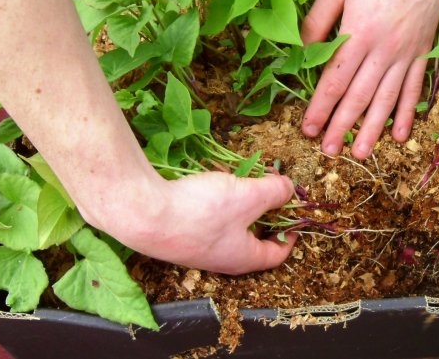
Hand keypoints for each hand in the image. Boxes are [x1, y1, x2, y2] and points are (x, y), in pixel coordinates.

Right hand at [84, 171, 296, 275]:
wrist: (142, 213)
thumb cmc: (201, 211)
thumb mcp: (249, 196)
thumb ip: (274, 192)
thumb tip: (289, 189)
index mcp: (243, 258)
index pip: (276, 255)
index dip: (291, 235)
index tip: (296, 216)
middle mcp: (220, 259)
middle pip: (252, 238)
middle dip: (264, 212)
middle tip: (269, 190)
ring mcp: (197, 248)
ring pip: (229, 225)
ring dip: (239, 202)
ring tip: (242, 180)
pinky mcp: (178, 232)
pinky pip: (207, 217)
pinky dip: (216, 200)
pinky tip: (211, 181)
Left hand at [301, 0, 438, 158]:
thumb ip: (318, 20)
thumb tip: (305, 51)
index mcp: (358, 32)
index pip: (334, 80)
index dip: (320, 107)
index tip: (308, 129)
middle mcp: (384, 49)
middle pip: (359, 97)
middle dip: (342, 127)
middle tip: (329, 153)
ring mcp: (406, 52)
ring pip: (386, 100)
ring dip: (372, 130)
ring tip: (361, 153)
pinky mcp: (423, 50)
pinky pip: (414, 89)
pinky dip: (406, 113)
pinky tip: (400, 135)